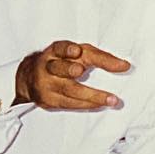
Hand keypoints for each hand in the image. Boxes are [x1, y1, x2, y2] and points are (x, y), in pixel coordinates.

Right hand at [15, 40, 129, 108]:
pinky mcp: (49, 101)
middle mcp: (48, 67)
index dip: (67, 49)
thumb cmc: (61, 62)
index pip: (62, 48)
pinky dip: (88, 105)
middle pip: (59, 68)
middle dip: (69, 69)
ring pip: (69, 91)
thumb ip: (99, 57)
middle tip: (80, 70)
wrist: (30, 78)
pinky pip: (70, 104)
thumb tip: (124, 66)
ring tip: (110, 99)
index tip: (76, 50)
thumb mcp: (76, 54)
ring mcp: (47, 86)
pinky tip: (101, 105)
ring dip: (92, 96)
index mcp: (55, 51)